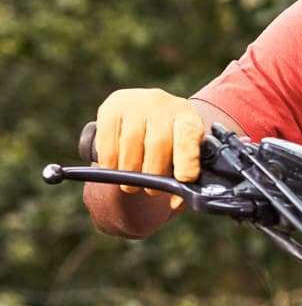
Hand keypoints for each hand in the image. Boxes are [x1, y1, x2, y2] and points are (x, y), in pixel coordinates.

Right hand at [95, 88, 203, 209]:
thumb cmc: (170, 138)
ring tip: (133, 185)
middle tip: (152, 190)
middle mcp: (162, 104)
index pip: (190, 137)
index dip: (187, 161)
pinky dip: (110, 164)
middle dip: (154, 174)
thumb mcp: (184, 149)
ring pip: (131, 145)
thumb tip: (178, 202)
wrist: (148, 109)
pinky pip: (108, 143)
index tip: (184, 181)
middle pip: (157, 144)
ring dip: (130, 173)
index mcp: (187, 116)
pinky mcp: (110, 108)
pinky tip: (115, 170)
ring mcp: (135, 103)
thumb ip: (185, 173)